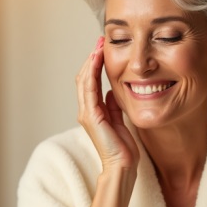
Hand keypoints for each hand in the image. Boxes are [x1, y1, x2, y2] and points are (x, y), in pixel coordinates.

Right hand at [75, 37, 139, 172]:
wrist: (122, 166)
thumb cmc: (123, 148)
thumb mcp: (120, 121)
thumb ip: (114, 106)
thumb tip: (113, 91)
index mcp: (94, 111)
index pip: (91, 82)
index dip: (95, 64)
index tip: (103, 49)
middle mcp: (87, 110)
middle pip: (84, 77)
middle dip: (92, 58)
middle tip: (100, 41)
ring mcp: (87, 113)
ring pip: (84, 80)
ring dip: (91, 61)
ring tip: (98, 46)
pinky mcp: (91, 116)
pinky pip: (89, 89)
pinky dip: (92, 72)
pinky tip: (97, 60)